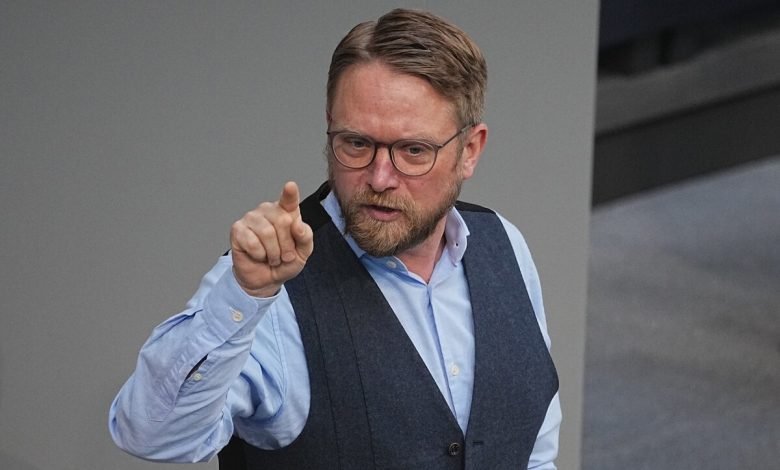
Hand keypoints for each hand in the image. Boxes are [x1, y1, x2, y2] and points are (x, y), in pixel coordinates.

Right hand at [230, 181, 313, 296]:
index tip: (290, 186)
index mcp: (286, 212)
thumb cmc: (285, 261)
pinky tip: (258, 256)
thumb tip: (298, 225)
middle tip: (284, 255)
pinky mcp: (238, 229)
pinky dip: (259, 255)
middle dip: (287, 245)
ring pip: (267, 233)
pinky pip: (252, 242)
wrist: (266, 278)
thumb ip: (305, 237)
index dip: (290, 194)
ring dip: (273, 253)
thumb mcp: (303, 252)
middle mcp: (268, 210)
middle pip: (283, 222)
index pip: (289, 200)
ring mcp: (251, 217)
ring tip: (272, 257)